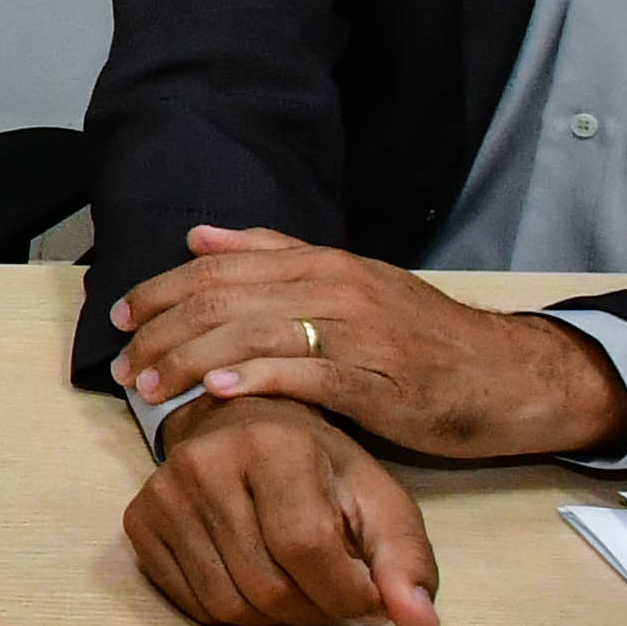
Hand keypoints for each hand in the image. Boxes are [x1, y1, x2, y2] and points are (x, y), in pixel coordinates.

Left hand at [110, 225, 626, 460]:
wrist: (507, 373)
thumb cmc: (420, 334)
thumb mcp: (350, 280)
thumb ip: (274, 253)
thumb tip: (199, 236)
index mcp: (320, 262)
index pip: (219, 268)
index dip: (160, 291)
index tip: (119, 318)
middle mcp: (334, 287)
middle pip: (225, 300)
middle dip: (163, 331)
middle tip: (124, 365)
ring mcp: (358, 333)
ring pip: (254, 335)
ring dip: (192, 360)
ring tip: (150, 386)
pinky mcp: (379, 382)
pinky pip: (309, 375)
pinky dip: (258, 378)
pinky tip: (219, 389)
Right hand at [122, 395, 441, 625]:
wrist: (242, 427)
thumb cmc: (321, 468)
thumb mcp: (379, 502)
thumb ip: (407, 562)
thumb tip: (421, 624)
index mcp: (273, 445)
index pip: (307, 547)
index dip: (347, 593)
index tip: (369, 599)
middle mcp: (205, 462)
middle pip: (266, 584)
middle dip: (314, 610)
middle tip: (331, 594)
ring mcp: (163, 492)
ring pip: (227, 603)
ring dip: (275, 617)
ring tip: (297, 587)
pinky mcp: (137, 520)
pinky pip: (191, 604)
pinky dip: (235, 612)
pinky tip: (254, 581)